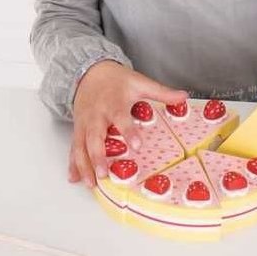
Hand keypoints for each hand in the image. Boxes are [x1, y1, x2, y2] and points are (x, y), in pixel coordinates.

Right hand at [68, 61, 188, 188]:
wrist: (90, 72)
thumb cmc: (116, 80)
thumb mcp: (139, 82)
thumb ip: (161, 92)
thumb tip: (183, 96)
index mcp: (113, 103)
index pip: (120, 118)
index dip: (128, 131)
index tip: (137, 146)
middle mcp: (96, 115)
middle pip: (95, 137)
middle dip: (97, 156)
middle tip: (104, 173)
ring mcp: (85, 124)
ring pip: (81, 146)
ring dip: (83, 165)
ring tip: (90, 183)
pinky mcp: (78, 129)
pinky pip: (74, 147)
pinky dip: (73, 163)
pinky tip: (74, 178)